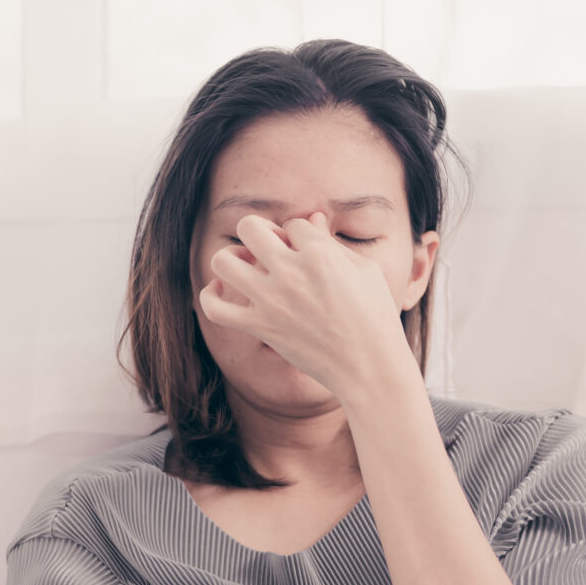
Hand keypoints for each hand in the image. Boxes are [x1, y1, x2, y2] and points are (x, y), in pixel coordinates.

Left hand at [197, 211, 407, 395]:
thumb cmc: (374, 316)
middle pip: (250, 227)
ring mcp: (271, 300)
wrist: (368, 366)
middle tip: (270, 250)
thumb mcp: (363, 271)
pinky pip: (214, 307)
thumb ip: (331, 244)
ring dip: (231, 258)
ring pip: (223, 261)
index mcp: (320, 254)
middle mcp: (291, 272)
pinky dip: (210, 296)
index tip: (308, 254)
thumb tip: (310, 218)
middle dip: (259, 232)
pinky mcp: (260, 327)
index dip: (298, 236)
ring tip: (245, 267)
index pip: (293, 224)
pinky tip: (223, 292)